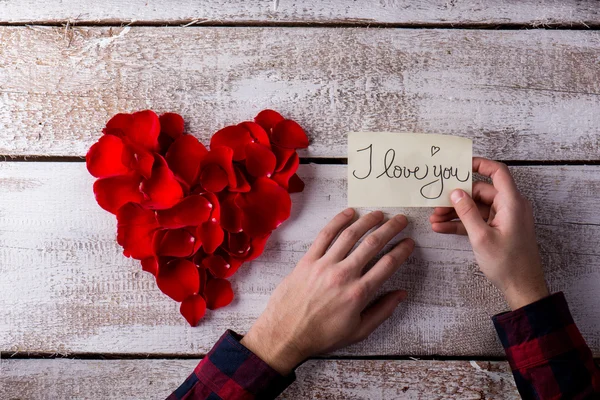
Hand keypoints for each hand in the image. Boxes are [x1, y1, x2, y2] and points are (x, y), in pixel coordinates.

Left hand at [241, 209, 413, 374]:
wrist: (285, 334)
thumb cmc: (321, 335)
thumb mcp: (358, 331)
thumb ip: (382, 311)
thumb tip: (401, 294)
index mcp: (359, 293)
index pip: (388, 264)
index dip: (402, 250)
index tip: (409, 242)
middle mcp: (343, 275)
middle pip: (373, 244)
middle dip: (390, 229)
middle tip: (400, 220)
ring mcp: (324, 265)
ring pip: (350, 235)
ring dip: (367, 221)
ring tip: (378, 214)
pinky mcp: (308, 260)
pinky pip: (325, 235)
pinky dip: (338, 221)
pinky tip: (349, 213)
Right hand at [429, 157, 548, 309]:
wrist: (521, 287)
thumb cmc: (508, 263)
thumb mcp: (481, 237)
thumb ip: (467, 212)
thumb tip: (456, 192)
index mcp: (511, 203)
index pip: (497, 172)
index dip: (479, 164)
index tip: (460, 165)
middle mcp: (510, 206)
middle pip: (480, 191)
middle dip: (457, 196)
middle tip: (437, 202)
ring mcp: (504, 218)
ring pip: (476, 206)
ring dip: (455, 211)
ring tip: (435, 218)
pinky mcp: (499, 229)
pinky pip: (478, 219)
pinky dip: (461, 223)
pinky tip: (442, 227)